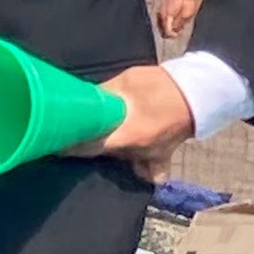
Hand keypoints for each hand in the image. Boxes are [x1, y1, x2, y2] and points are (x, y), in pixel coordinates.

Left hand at [65, 65, 194, 184]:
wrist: (199, 92)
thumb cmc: (161, 84)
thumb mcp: (128, 80)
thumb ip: (104, 94)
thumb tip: (80, 99)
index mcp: (131, 131)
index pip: (91, 145)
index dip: (70, 144)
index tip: (54, 139)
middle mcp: (140, 151)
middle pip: (103, 155)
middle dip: (86, 146)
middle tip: (69, 135)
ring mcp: (152, 159)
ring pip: (121, 164)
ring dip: (108, 152)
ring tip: (98, 139)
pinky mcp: (160, 160)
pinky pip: (146, 172)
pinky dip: (136, 167)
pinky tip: (130, 157)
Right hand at [156, 0, 212, 37]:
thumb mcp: (188, 14)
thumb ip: (178, 24)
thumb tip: (173, 32)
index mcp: (166, 14)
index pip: (165, 31)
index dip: (172, 35)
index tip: (178, 35)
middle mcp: (161, 9)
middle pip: (161, 26)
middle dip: (169, 31)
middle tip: (178, 31)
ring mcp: (162, 4)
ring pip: (162, 20)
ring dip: (169, 24)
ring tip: (179, 25)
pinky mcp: (165, 0)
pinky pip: (164, 13)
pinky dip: (169, 17)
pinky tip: (177, 16)